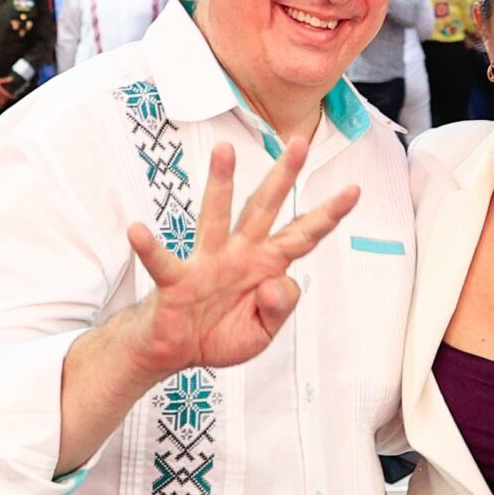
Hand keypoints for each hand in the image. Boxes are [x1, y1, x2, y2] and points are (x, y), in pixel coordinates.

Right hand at [121, 139, 357, 377]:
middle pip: (264, 208)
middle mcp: (239, 254)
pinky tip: (138, 230)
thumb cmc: (221, 334)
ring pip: (217, 216)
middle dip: (283, 176)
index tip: (354, 190)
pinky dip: (150, 247)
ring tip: (224, 151)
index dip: (327, 215)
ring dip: (221, 183)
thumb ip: (280, 307)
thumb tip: (279, 282)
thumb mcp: (263, 331)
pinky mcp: (178, 280)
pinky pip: (163, 261)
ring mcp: (208, 262)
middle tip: (298, 142)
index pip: (302, 234)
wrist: (178, 352)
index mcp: (266, 265)